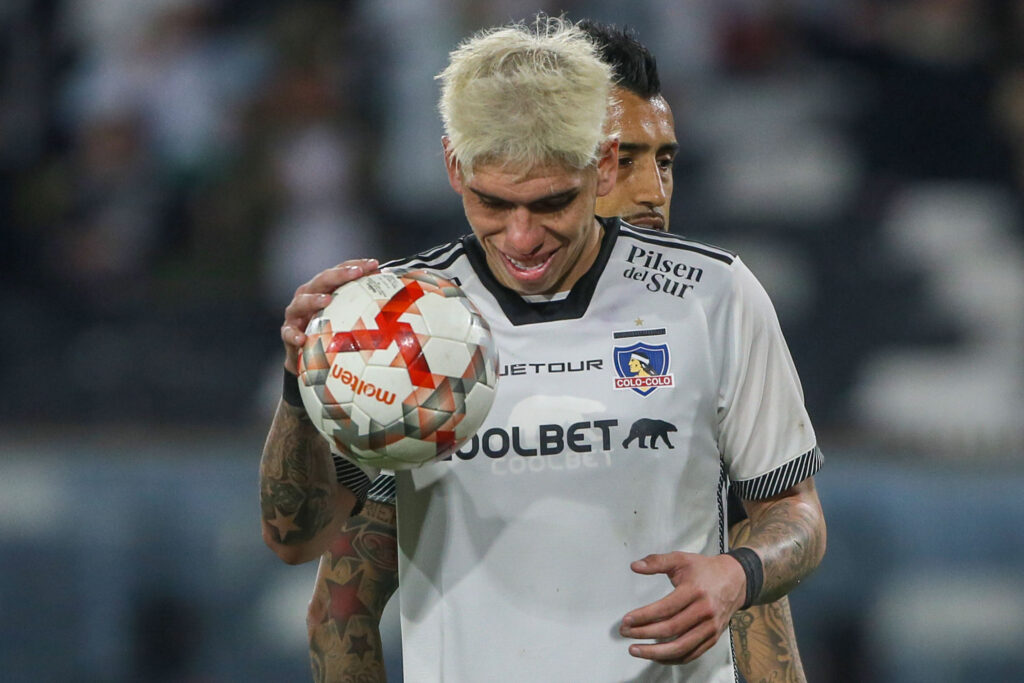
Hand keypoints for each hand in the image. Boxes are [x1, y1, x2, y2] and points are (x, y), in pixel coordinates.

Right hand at [281, 259, 378, 372]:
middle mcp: (308, 296)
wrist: (306, 358)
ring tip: (327, 300)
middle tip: (356, 273)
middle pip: (322, 280)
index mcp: (324, 289)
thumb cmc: (332, 334)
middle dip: (339, 274)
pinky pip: (289, 333)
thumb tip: (402, 301)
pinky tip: (303, 339)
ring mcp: (295, 314)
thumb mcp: (349, 320)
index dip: (356, 265)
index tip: (375, 264)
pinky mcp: (288, 333)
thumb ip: (368, 310)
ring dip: (313, 300)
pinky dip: (294, 335)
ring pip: (301, 302)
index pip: (340, 271)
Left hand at [620, 551, 746, 663]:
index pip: (665, 608)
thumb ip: (657, 562)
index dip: (643, 616)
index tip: (627, 620)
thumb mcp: (681, 559)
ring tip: (636, 650)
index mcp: (695, 591)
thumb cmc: (705, 570)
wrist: (735, 579)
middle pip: (671, 629)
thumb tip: (635, 566)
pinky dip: (672, 658)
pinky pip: (691, 654)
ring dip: (655, 652)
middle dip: (644, 633)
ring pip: (680, 647)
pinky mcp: (713, 638)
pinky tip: (656, 656)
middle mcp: (705, 611)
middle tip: (625, 633)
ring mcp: (710, 627)